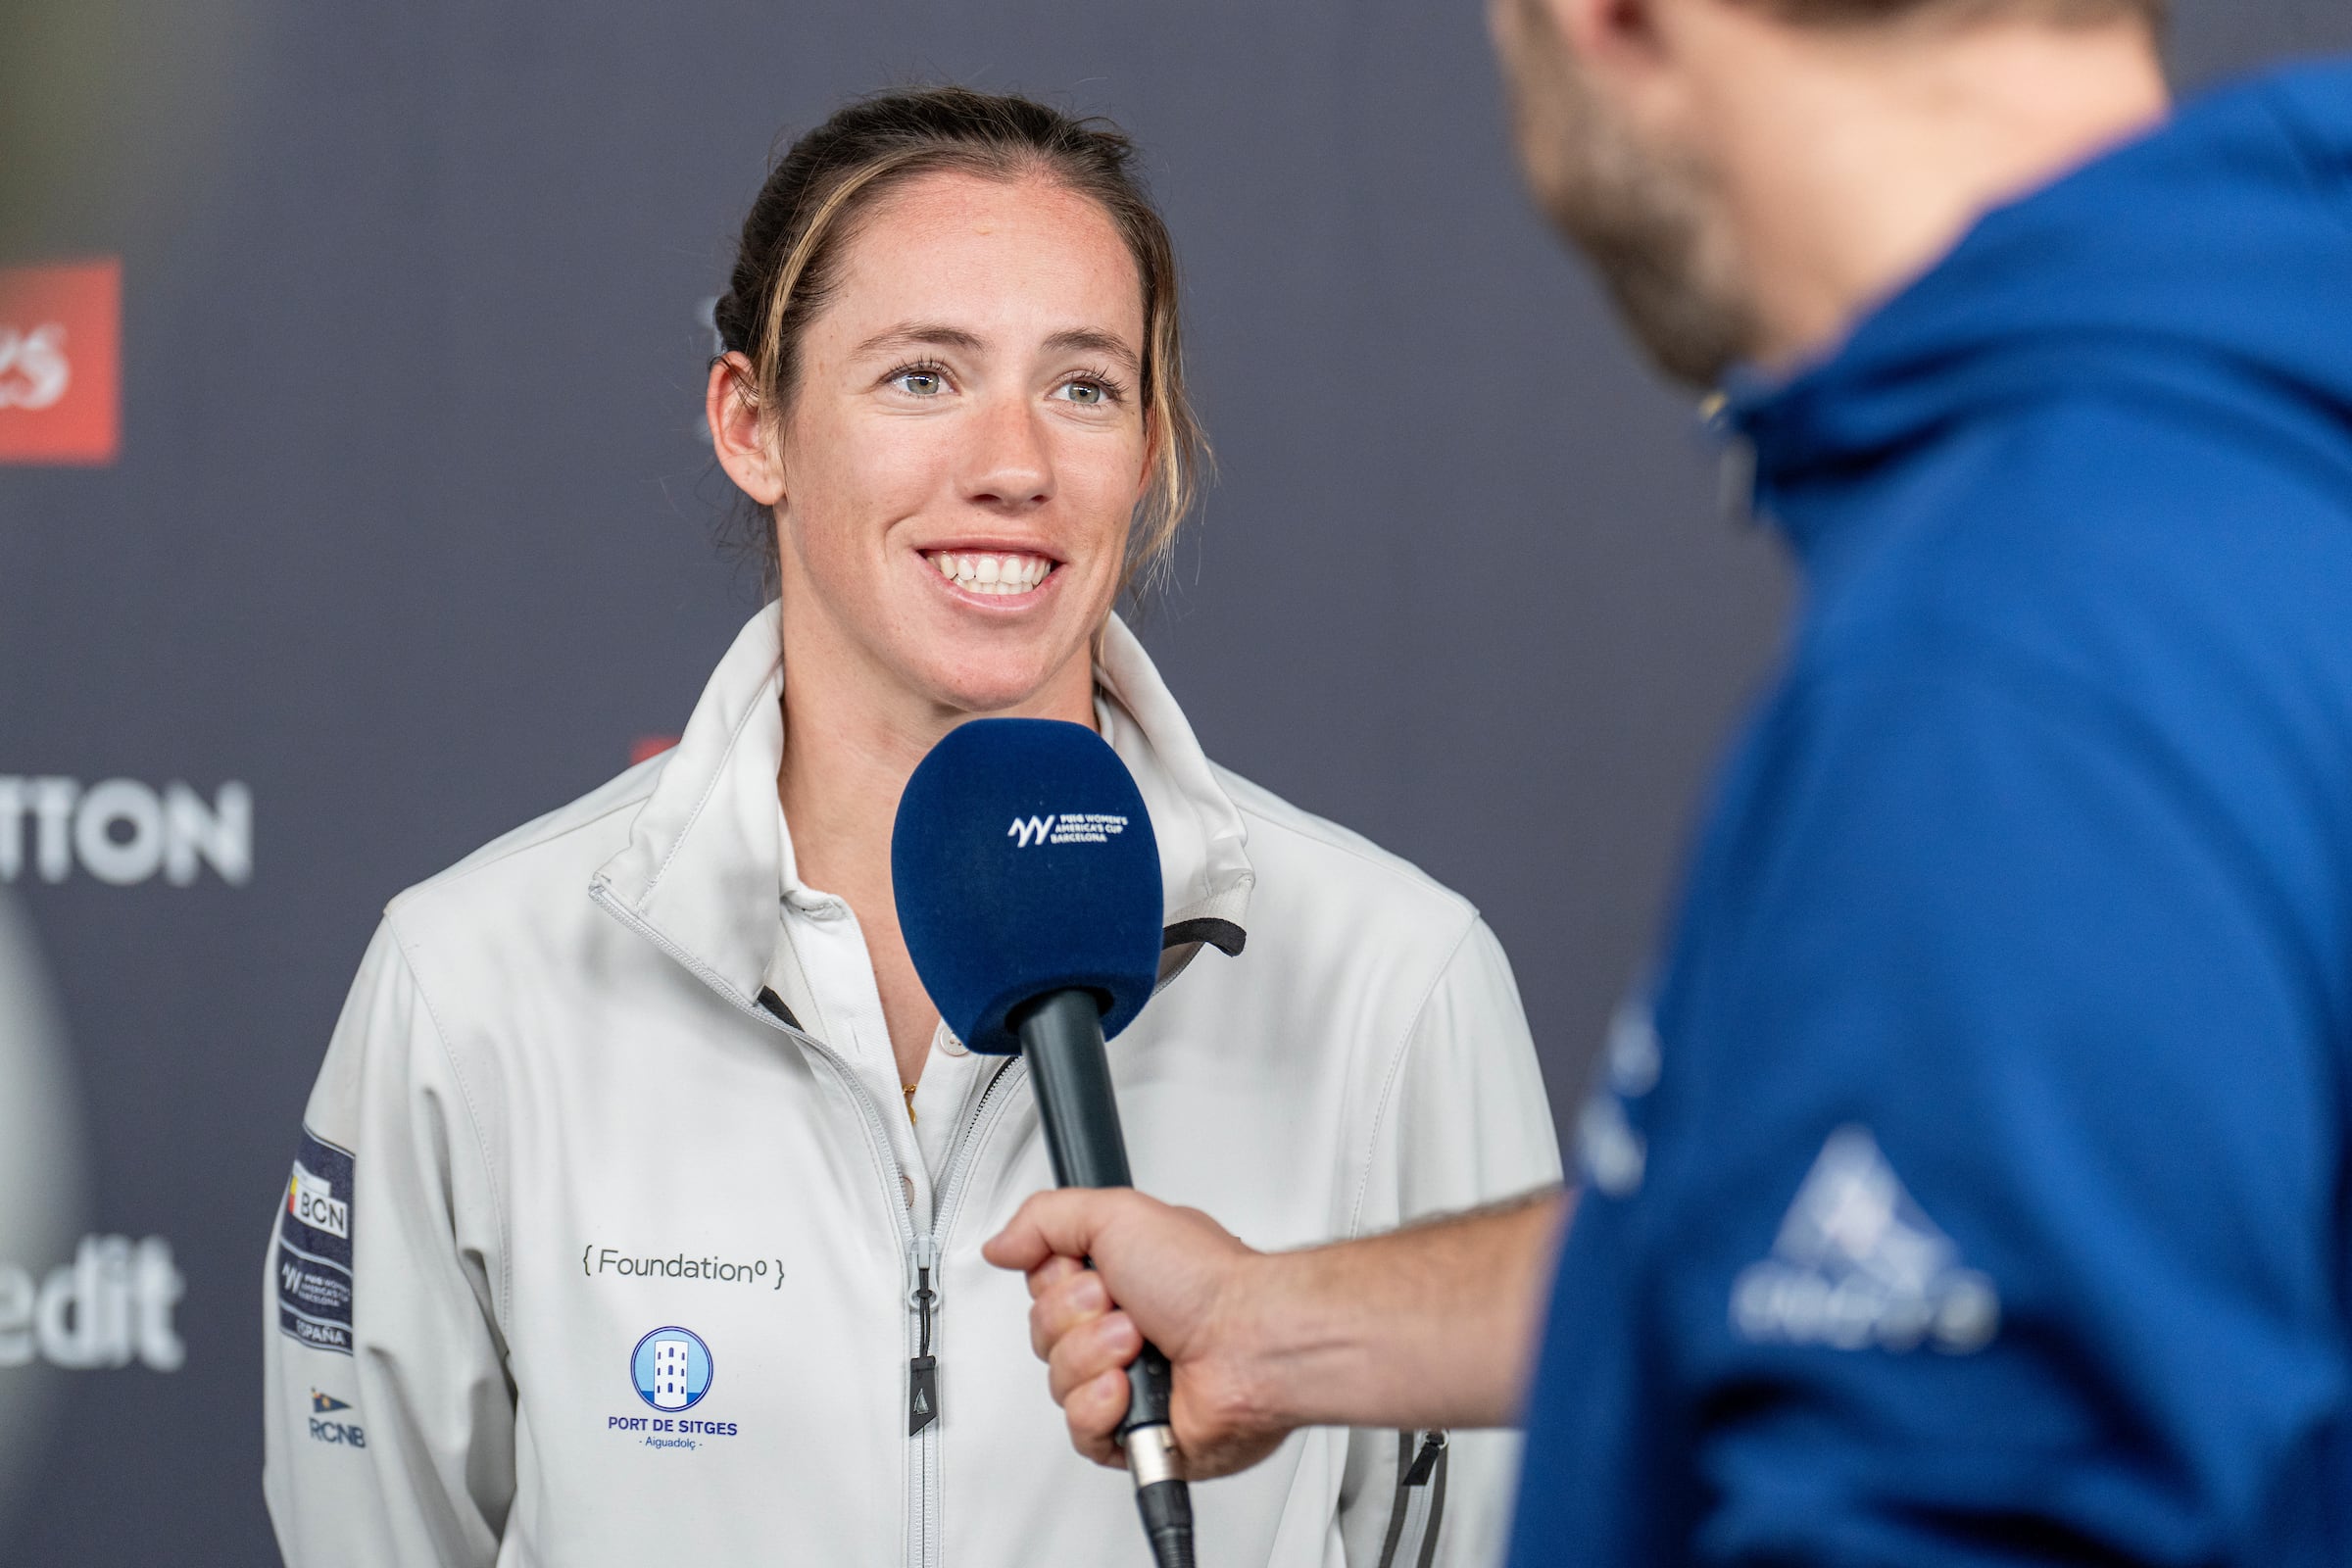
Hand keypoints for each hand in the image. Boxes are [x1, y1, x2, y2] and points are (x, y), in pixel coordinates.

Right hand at [983, 1188, 1295, 1478]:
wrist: (1250, 1343)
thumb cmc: (1208, 1282)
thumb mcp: (1117, 1214)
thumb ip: (1046, 1218)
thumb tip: (1001, 1244)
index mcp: (1120, 1280)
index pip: (1043, 1290)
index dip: (1055, 1283)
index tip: (1086, 1270)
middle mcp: (1122, 1330)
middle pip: (1043, 1336)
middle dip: (1076, 1319)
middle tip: (1124, 1309)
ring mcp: (1129, 1383)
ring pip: (1058, 1384)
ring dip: (1094, 1359)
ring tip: (1139, 1346)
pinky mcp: (1134, 1434)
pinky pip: (1081, 1434)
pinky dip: (1102, 1409)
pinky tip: (1131, 1390)